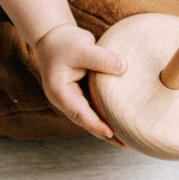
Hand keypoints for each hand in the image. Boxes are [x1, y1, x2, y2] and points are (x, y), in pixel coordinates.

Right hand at [34, 24, 128, 145]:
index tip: (110, 132)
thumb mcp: (83, 47)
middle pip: (86, 121)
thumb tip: (124, 68)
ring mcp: (72, 97)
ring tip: (125, 137)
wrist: (53, 35)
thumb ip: (102, 58)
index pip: (79, 112)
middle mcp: (65, 99)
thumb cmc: (64, 42)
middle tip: (123, 144)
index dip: (95, 123)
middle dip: (103, 133)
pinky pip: (94, 106)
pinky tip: (119, 118)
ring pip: (90, 116)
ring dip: (105, 126)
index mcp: (60, 92)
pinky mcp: (81, 92)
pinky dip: (105, 113)